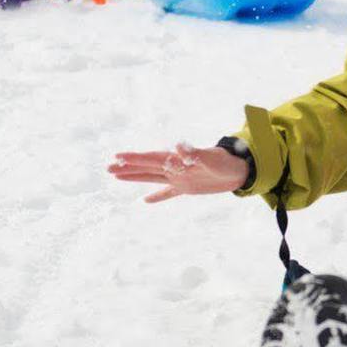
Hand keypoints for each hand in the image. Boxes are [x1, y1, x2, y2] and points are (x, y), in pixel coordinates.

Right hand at [107, 143, 249, 202]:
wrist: (238, 169)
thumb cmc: (224, 161)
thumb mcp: (209, 159)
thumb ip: (193, 153)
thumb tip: (180, 146)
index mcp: (176, 160)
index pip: (151, 158)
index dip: (134, 158)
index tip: (117, 156)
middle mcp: (175, 167)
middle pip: (146, 167)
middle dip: (128, 167)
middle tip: (108, 167)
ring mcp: (179, 177)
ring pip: (152, 177)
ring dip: (136, 177)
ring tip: (117, 176)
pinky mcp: (187, 187)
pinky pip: (168, 192)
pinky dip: (157, 195)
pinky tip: (145, 200)